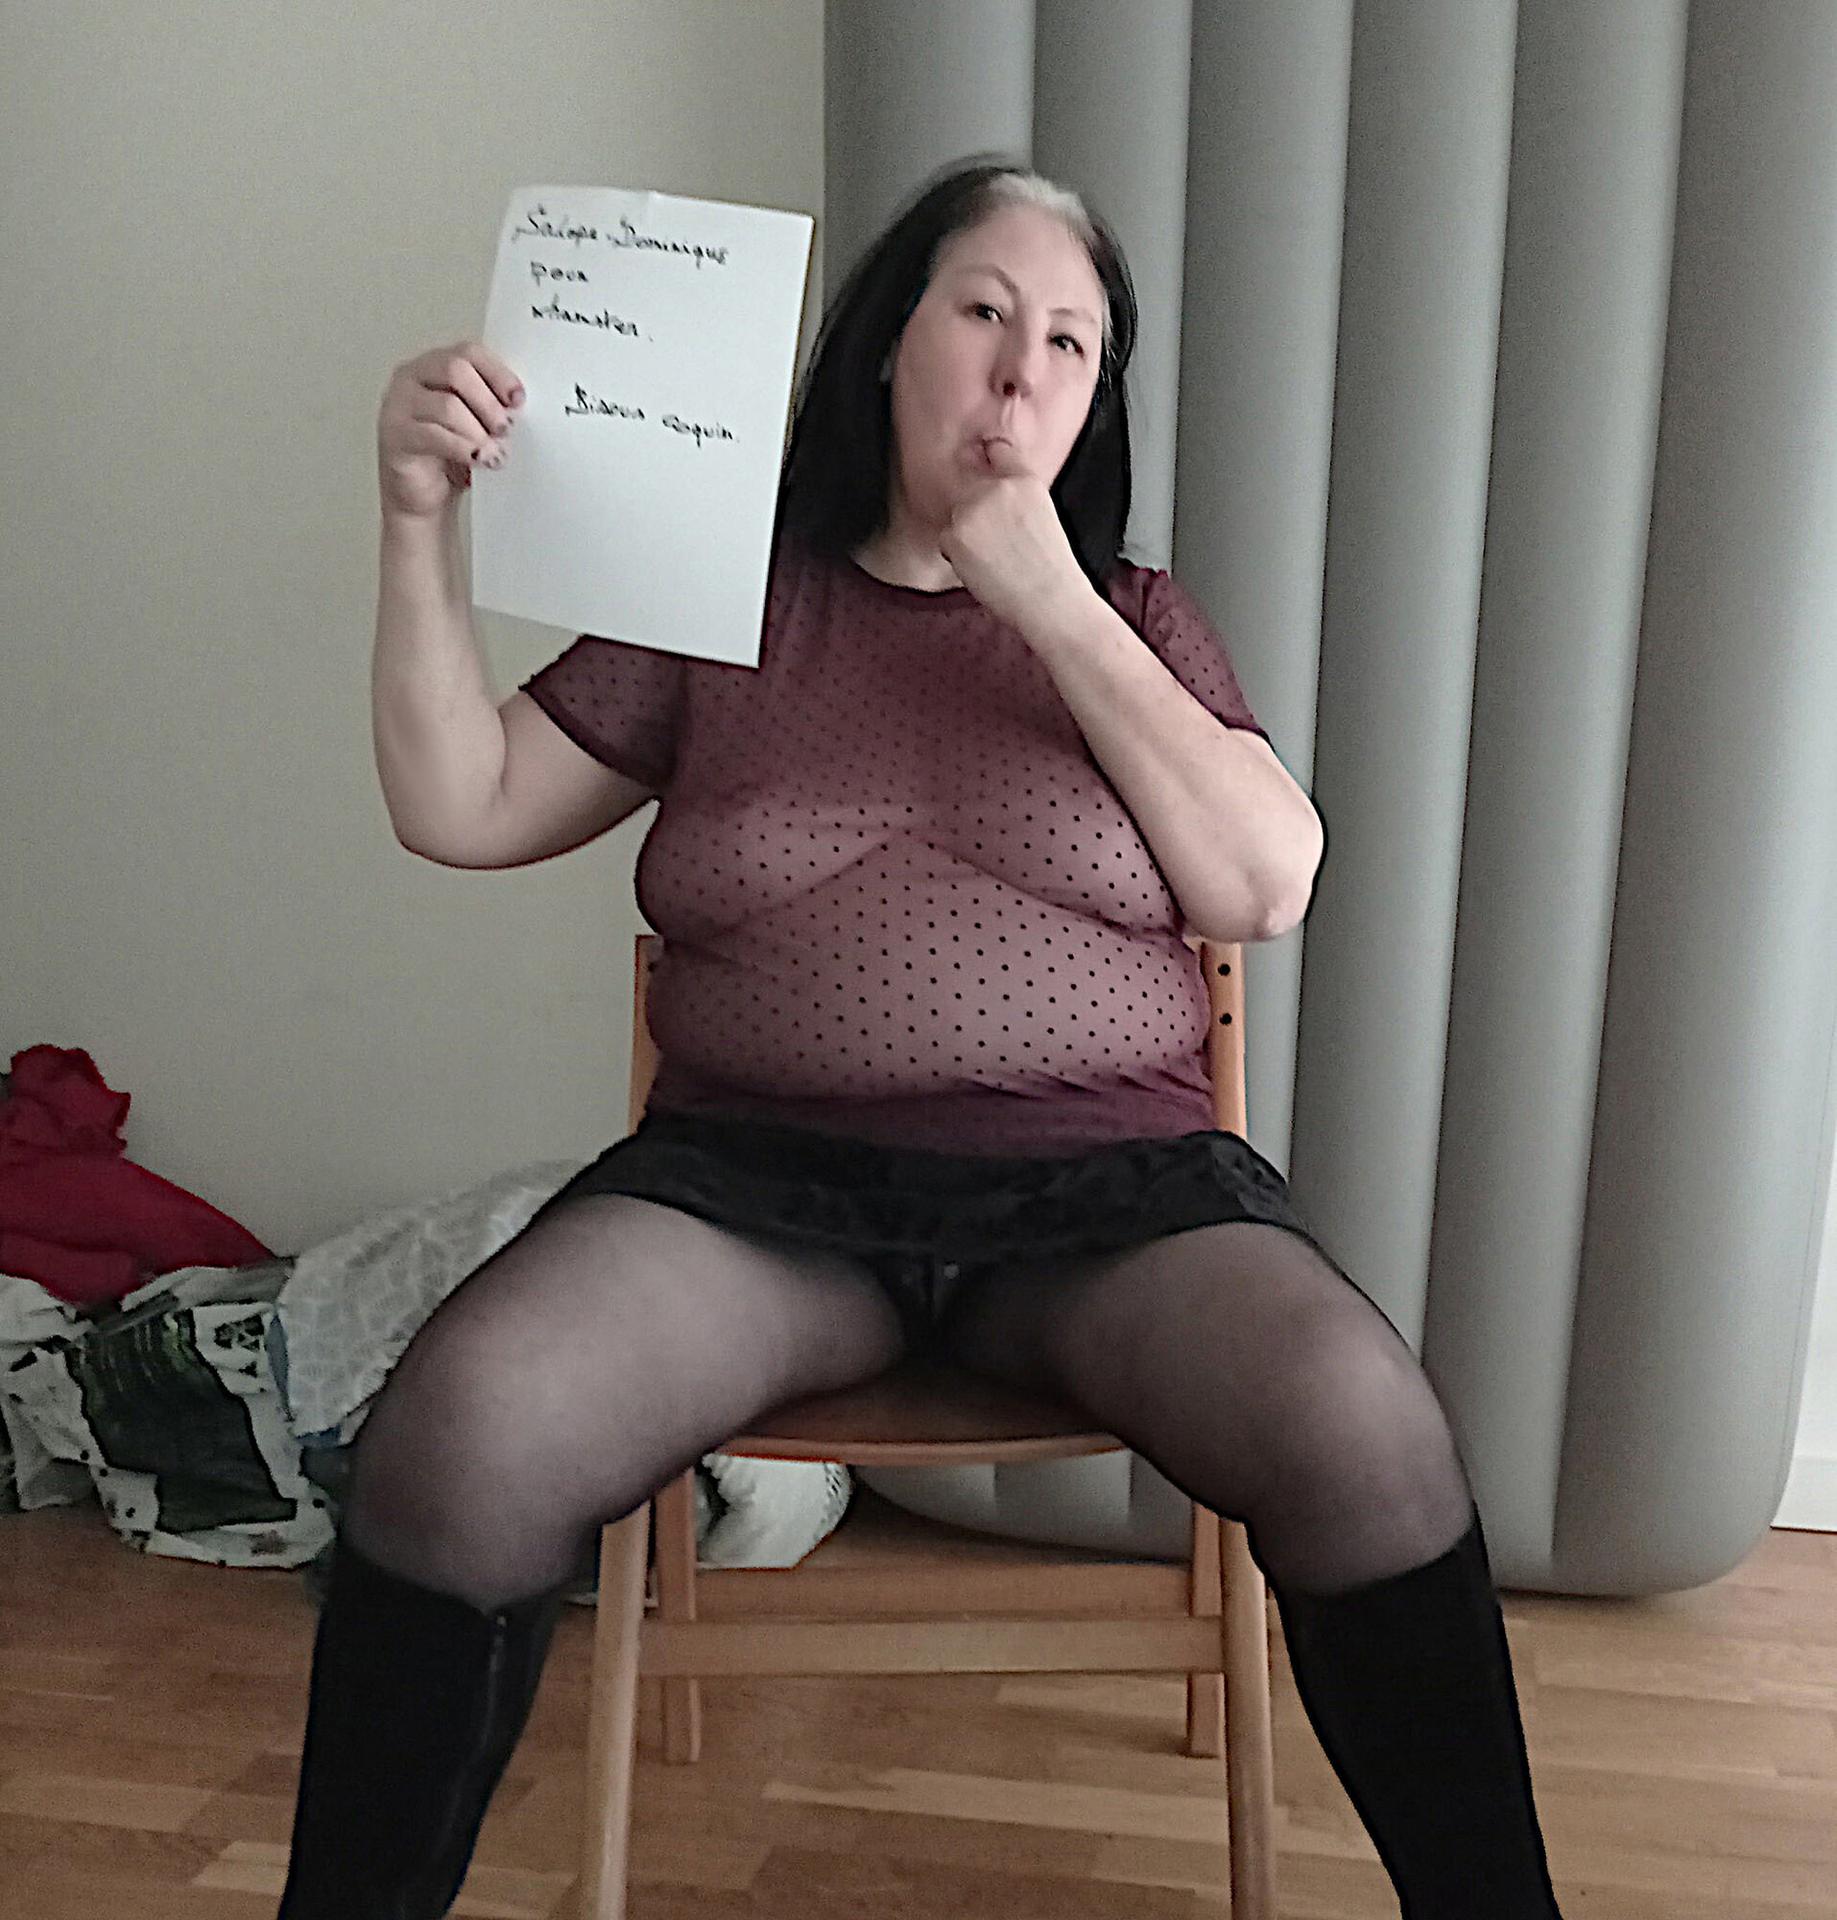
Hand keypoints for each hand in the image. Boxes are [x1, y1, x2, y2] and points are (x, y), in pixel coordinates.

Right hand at [376, 340, 524, 522]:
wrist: (423, 499)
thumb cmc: (450, 459)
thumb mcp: (477, 425)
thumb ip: (491, 407)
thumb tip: (515, 408)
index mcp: (434, 366)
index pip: (468, 352)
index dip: (498, 374)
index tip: (518, 400)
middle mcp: (411, 378)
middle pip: (455, 370)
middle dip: (488, 403)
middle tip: (505, 430)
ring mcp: (397, 404)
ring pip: (447, 406)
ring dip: (479, 432)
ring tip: (494, 454)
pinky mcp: (395, 435)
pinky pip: (433, 435)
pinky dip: (463, 448)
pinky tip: (477, 461)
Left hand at [937, 440, 1095, 637]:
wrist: (1049, 601)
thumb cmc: (1051, 570)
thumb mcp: (1044, 515)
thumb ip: (1017, 497)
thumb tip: (991, 494)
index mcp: (1026, 481)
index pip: (997, 450)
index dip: (986, 456)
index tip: (980, 459)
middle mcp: (998, 488)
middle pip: (970, 488)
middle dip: (976, 512)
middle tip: (997, 544)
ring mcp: (974, 508)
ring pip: (957, 515)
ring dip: (966, 534)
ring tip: (994, 559)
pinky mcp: (956, 532)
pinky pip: (946, 539)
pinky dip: (957, 555)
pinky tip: (982, 568)